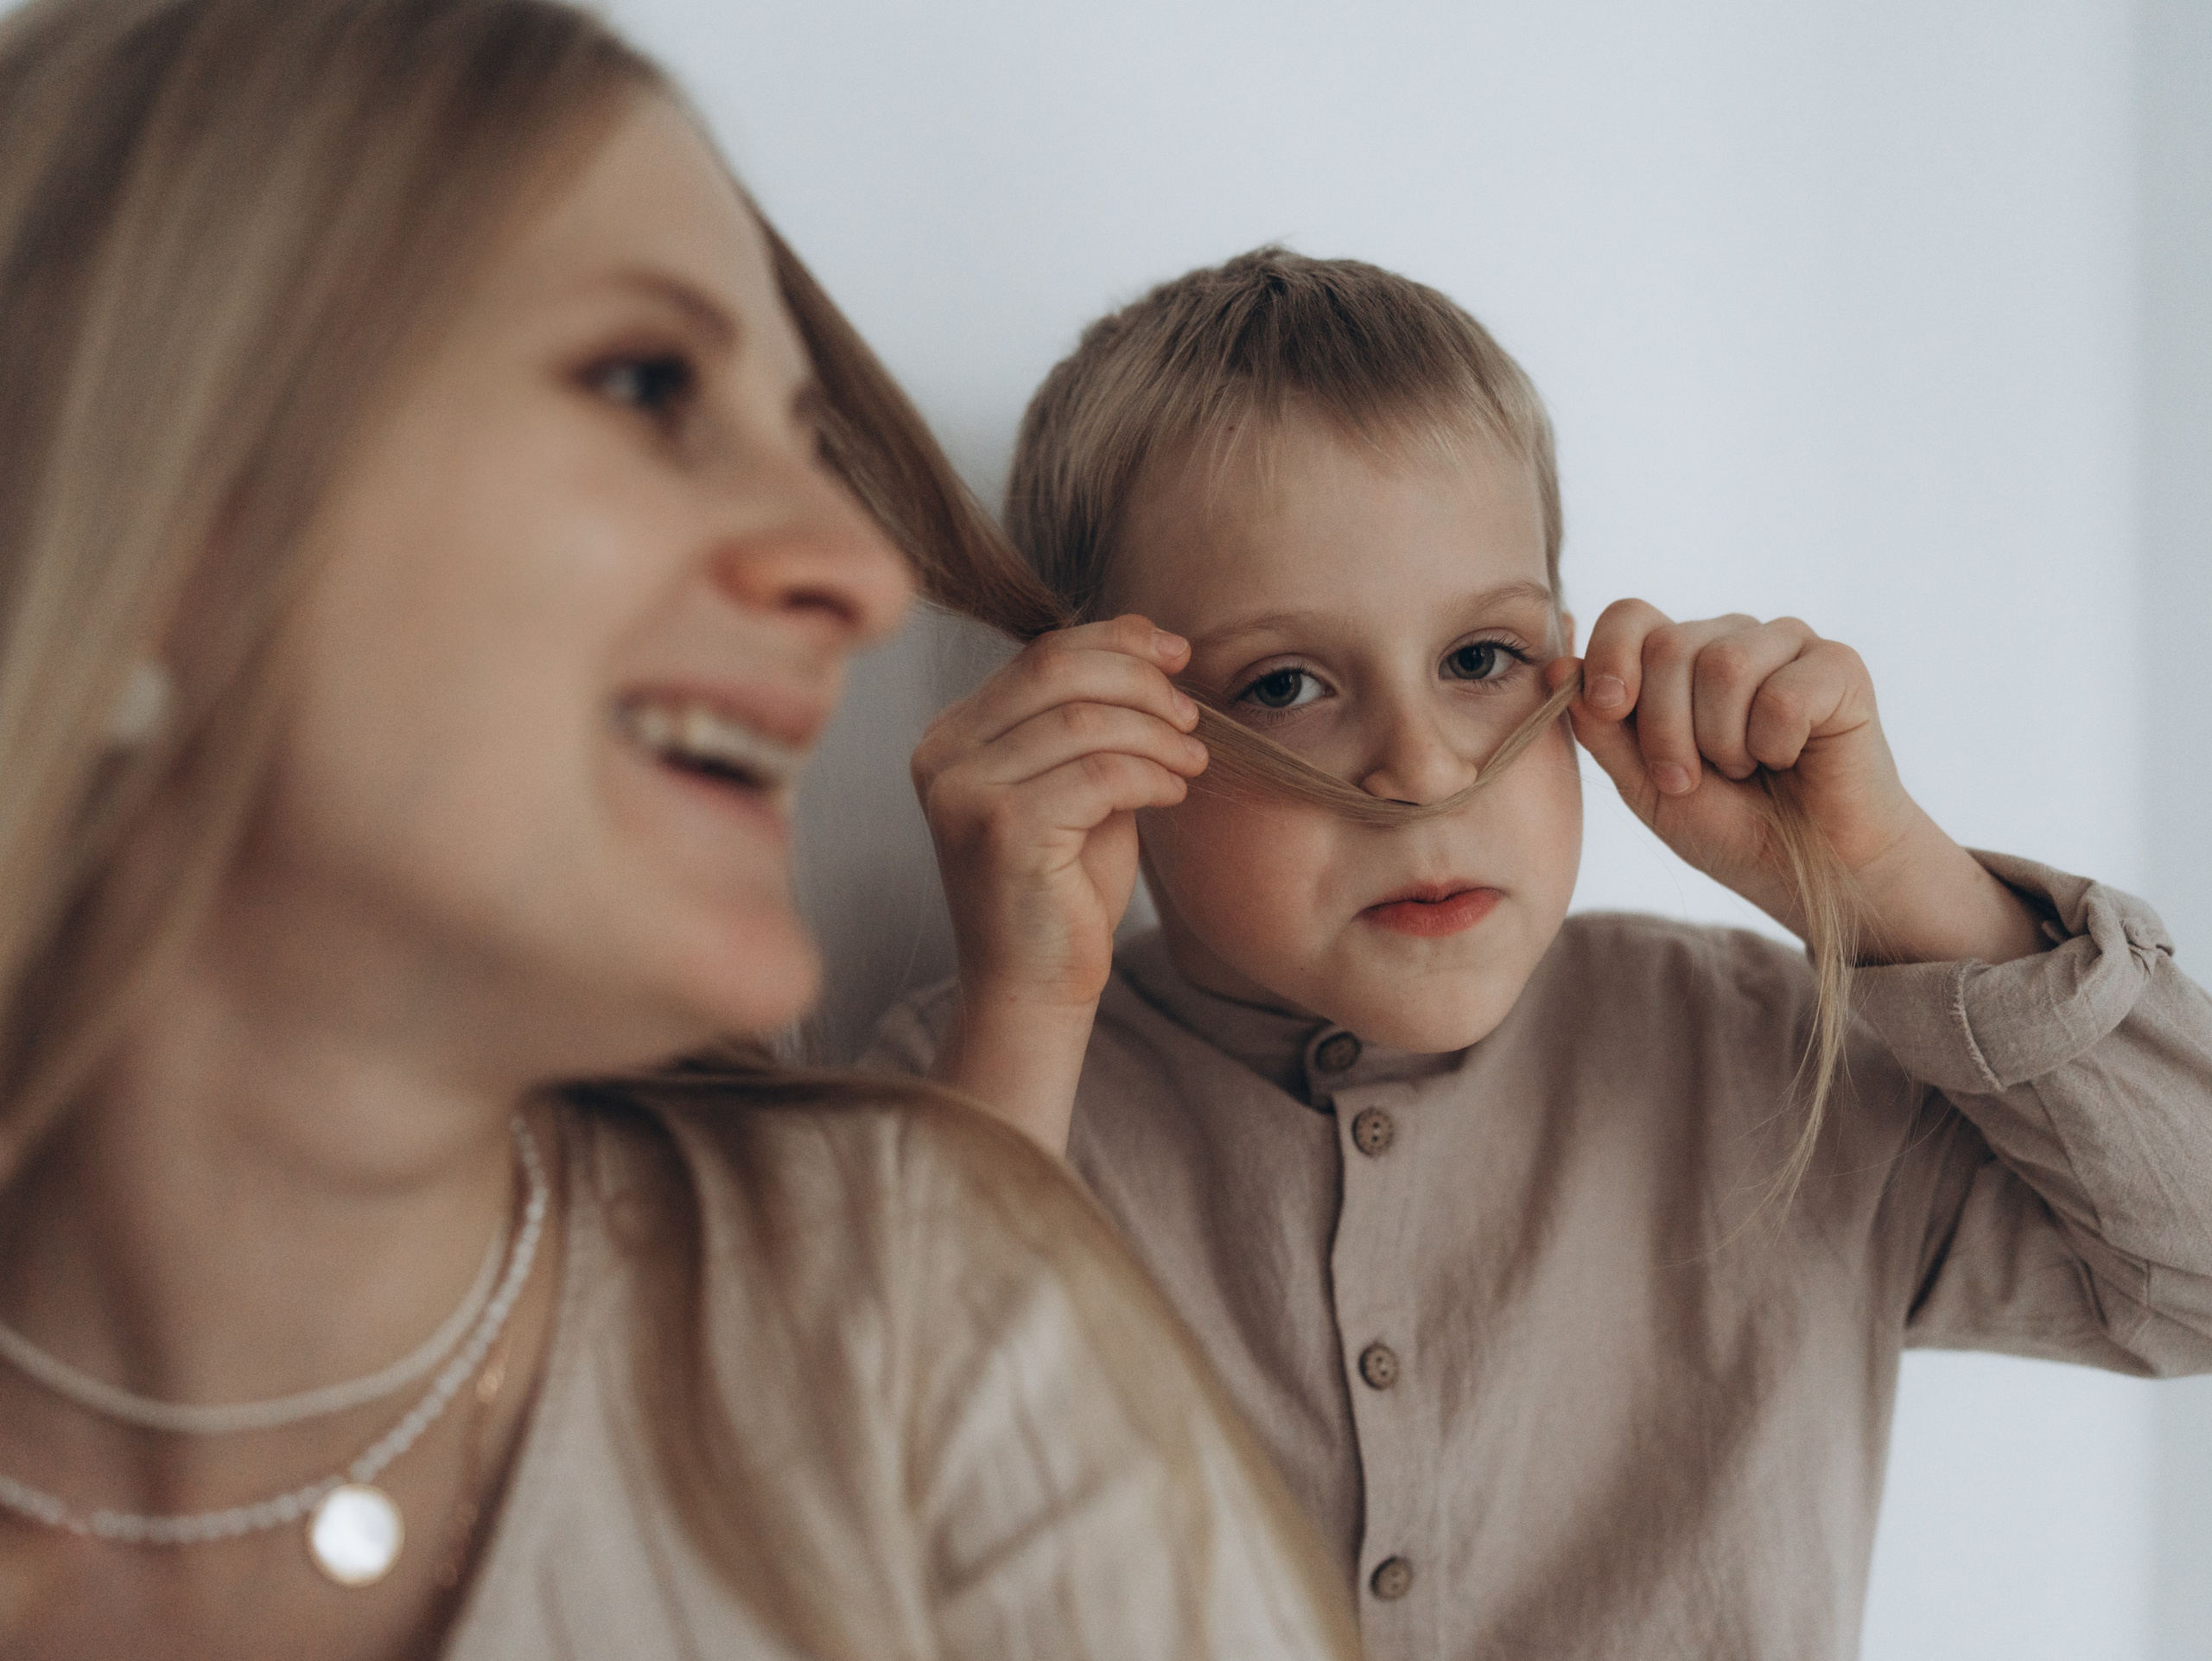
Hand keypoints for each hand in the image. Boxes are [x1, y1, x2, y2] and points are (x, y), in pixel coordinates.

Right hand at [910, 614, 1207, 1145]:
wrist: (1034, 987)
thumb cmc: (1062, 889)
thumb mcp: (1076, 783)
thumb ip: (1093, 718)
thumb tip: (1152, 641)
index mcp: (951, 736)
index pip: (1039, 654)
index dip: (1117, 641)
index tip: (1176, 654)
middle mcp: (942, 756)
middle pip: (1057, 670)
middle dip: (1140, 681)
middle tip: (1190, 716)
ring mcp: (964, 793)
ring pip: (1085, 721)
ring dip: (1156, 735)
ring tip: (1191, 762)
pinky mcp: (1000, 832)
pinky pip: (1098, 774)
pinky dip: (1150, 775)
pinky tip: (1172, 795)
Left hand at [1556, 601, 2046, 965]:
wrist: (1811, 871)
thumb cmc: (1731, 828)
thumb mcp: (1643, 783)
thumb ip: (1600, 728)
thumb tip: (1556, 667)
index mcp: (1680, 658)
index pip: (1630, 616)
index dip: (1611, 659)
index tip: (1612, 710)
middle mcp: (1732, 638)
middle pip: (1668, 645)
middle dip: (1667, 730)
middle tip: (1694, 778)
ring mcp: (1788, 645)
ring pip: (1722, 664)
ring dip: (1722, 742)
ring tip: (1746, 770)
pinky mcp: (1839, 667)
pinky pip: (1782, 692)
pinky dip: (1775, 744)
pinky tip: (1792, 759)